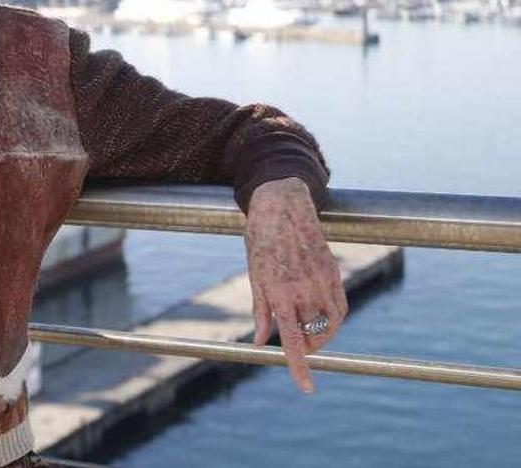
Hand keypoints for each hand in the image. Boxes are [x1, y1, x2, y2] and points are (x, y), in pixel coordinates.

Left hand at [243, 176, 346, 393]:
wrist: (282, 206)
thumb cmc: (261, 241)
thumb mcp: (254, 276)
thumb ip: (260, 312)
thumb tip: (259, 342)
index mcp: (280, 294)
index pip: (292, 341)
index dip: (299, 367)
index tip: (306, 388)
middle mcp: (304, 291)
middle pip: (314, 336)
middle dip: (306, 347)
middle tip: (295, 344)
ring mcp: (323, 281)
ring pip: (331, 324)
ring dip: (321, 335)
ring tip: (307, 330)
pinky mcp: (334, 272)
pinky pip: (340, 306)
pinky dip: (333, 318)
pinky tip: (321, 316)